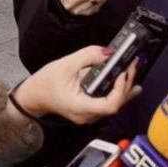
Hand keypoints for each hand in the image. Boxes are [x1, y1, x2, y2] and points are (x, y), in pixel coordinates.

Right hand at [10, 46, 139, 123]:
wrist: (34, 96)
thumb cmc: (45, 84)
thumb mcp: (65, 64)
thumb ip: (88, 56)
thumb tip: (108, 52)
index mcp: (80, 106)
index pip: (109, 105)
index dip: (120, 89)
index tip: (123, 72)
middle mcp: (86, 114)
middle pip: (115, 103)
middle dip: (127, 83)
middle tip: (133, 63)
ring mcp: (89, 114)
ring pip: (114, 104)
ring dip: (125, 86)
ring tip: (133, 69)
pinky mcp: (90, 109)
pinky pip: (109, 102)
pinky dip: (118, 90)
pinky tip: (127, 80)